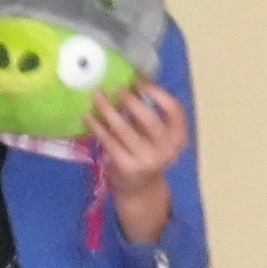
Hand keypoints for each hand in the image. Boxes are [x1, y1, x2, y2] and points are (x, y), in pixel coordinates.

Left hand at [86, 79, 187, 238]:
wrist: (140, 188)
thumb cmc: (146, 150)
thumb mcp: (154, 133)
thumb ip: (147, 111)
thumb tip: (129, 79)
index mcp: (178, 135)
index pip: (174, 109)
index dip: (156, 92)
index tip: (138, 80)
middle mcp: (167, 149)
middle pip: (149, 118)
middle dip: (131, 100)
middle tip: (115, 87)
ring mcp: (147, 160)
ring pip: (124, 129)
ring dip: (108, 109)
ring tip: (96, 95)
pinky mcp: (127, 167)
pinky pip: (109, 142)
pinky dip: (97, 127)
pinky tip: (88, 116)